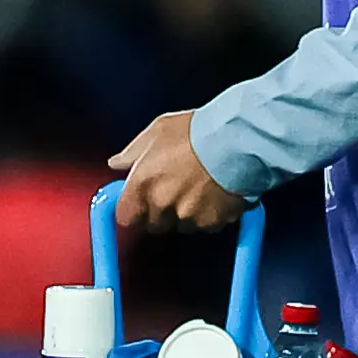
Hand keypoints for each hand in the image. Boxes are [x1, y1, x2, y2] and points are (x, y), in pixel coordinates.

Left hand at [110, 111, 241, 232]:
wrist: (239, 140)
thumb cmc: (199, 132)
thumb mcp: (157, 131)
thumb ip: (133, 152)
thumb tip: (117, 163)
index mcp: (142, 185)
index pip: (125, 217)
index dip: (132, 211)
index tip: (138, 203)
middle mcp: (162, 205)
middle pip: (154, 224)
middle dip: (161, 212)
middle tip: (175, 190)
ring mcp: (189, 216)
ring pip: (182, 225)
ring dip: (186, 213)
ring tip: (199, 188)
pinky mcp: (214, 221)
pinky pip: (207, 225)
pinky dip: (210, 215)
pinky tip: (216, 194)